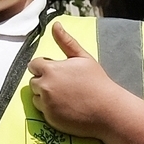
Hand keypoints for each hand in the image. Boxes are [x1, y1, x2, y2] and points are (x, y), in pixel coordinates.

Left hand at [26, 23, 133, 140]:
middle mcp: (44, 86)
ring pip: (36, 96)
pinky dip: (50, 109)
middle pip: (34, 81)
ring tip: (67, 97)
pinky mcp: (50, 118)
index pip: (34, 65)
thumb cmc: (98, 82)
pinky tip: (67, 107)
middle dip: (45, 81)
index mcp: (50, 69)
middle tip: (65, 86)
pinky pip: (42, 111)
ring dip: (45, 96)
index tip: (59, 73)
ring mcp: (46, 104)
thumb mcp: (83, 58)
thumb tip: (55, 25)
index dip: (45, 67)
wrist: (109, 111)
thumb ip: (66, 41)